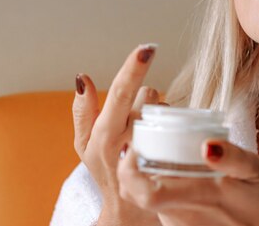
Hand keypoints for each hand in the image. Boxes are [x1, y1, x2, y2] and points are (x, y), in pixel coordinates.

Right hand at [73, 44, 161, 224]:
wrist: (128, 211)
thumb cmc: (104, 171)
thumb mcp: (84, 144)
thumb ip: (82, 110)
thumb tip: (82, 77)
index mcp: (104, 134)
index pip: (121, 92)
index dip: (134, 68)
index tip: (147, 48)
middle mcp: (128, 139)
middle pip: (147, 94)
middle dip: (143, 99)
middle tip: (134, 121)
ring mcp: (153, 148)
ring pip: (163, 107)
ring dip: (157, 114)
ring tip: (147, 135)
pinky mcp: (172, 155)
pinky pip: (177, 125)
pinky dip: (170, 129)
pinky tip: (162, 144)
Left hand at [117, 139, 258, 225]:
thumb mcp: (254, 169)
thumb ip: (231, 157)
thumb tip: (207, 145)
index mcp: (196, 197)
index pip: (141, 189)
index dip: (128, 167)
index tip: (136, 144)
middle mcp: (180, 214)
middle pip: (136, 191)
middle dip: (131, 164)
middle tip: (144, 139)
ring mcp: (180, 222)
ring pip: (146, 196)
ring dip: (147, 172)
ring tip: (163, 147)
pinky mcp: (182, 225)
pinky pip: (160, 202)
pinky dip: (159, 183)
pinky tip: (176, 167)